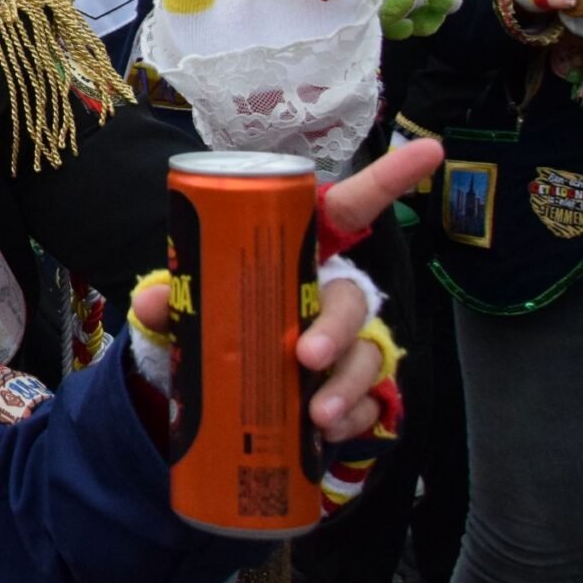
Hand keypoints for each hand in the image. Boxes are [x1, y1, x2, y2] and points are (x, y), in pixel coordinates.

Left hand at [128, 136, 442, 440]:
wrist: (212, 385)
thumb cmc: (214, 318)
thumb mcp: (188, 304)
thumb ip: (174, 298)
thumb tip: (154, 303)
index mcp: (297, 255)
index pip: (345, 211)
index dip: (386, 180)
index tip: (428, 150)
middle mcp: (329, 293)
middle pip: (352, 299)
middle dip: (336, 327)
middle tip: (305, 355)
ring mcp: (346, 343)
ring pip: (366, 355)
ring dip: (346, 384)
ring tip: (317, 414)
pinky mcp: (351, 389)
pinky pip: (367, 402)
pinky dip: (352, 418)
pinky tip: (328, 432)